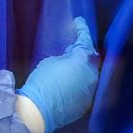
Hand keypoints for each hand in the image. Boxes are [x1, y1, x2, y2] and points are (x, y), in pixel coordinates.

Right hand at [18, 17, 98, 132]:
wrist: (39, 110)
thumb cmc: (42, 81)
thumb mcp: (52, 61)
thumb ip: (66, 56)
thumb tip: (72, 58)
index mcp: (83, 59)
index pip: (85, 40)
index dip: (82, 29)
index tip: (79, 22)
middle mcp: (92, 74)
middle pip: (92, 58)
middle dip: (84, 52)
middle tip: (73, 48)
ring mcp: (92, 89)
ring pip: (91, 74)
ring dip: (83, 69)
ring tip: (72, 66)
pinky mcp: (87, 102)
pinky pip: (87, 88)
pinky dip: (81, 83)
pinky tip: (71, 83)